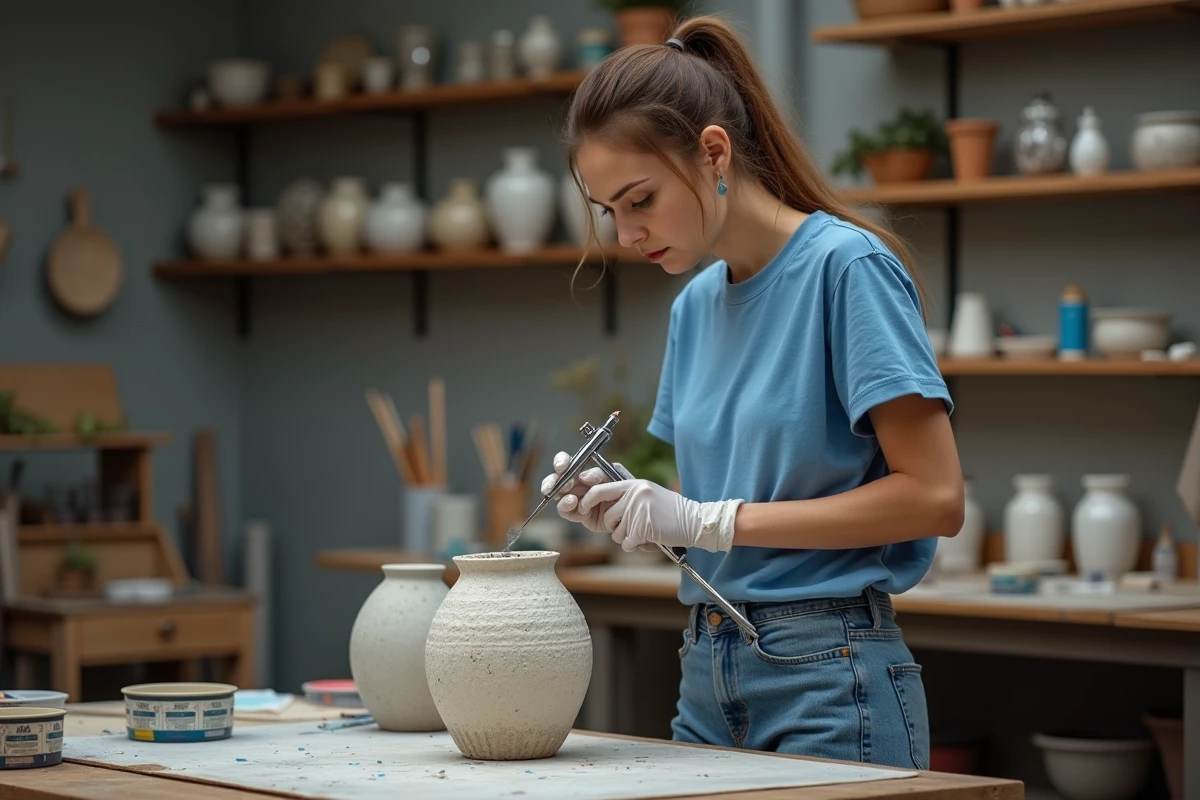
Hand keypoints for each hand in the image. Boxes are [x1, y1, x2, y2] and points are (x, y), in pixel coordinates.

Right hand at [539, 452, 633, 532]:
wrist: (631, 509)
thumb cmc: (623, 488)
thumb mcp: (614, 475)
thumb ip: (599, 473)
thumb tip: (583, 475)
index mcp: (582, 470)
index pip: (566, 462)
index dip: (560, 462)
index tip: (562, 466)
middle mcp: (575, 484)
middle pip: (555, 479)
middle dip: (553, 481)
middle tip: (561, 485)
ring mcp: (575, 499)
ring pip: (557, 496)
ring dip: (562, 496)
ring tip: (572, 499)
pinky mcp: (577, 514)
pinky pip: (565, 511)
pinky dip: (566, 507)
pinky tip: (575, 505)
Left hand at [576, 479, 742, 553]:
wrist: (695, 520)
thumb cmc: (672, 511)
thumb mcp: (648, 494)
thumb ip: (628, 496)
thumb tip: (603, 503)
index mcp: (634, 485)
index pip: (600, 489)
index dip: (588, 500)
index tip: (584, 507)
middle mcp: (634, 495)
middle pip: (608, 517)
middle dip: (617, 527)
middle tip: (635, 527)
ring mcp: (638, 511)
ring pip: (617, 533)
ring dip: (629, 538)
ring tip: (647, 532)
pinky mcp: (643, 527)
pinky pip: (627, 543)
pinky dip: (637, 546)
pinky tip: (650, 539)